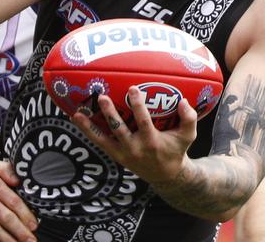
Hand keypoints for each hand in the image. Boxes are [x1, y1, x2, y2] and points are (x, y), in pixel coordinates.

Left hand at [71, 86, 197, 183]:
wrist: (166, 176)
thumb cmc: (176, 150)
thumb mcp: (188, 136)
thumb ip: (188, 118)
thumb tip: (182, 101)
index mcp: (152, 141)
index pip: (143, 122)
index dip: (137, 105)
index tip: (132, 88)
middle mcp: (134, 148)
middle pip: (119, 129)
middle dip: (110, 113)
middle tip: (102, 96)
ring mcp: (122, 153)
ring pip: (103, 139)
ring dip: (90, 125)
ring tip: (78, 112)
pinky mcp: (115, 155)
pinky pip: (99, 142)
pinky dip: (87, 131)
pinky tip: (76, 117)